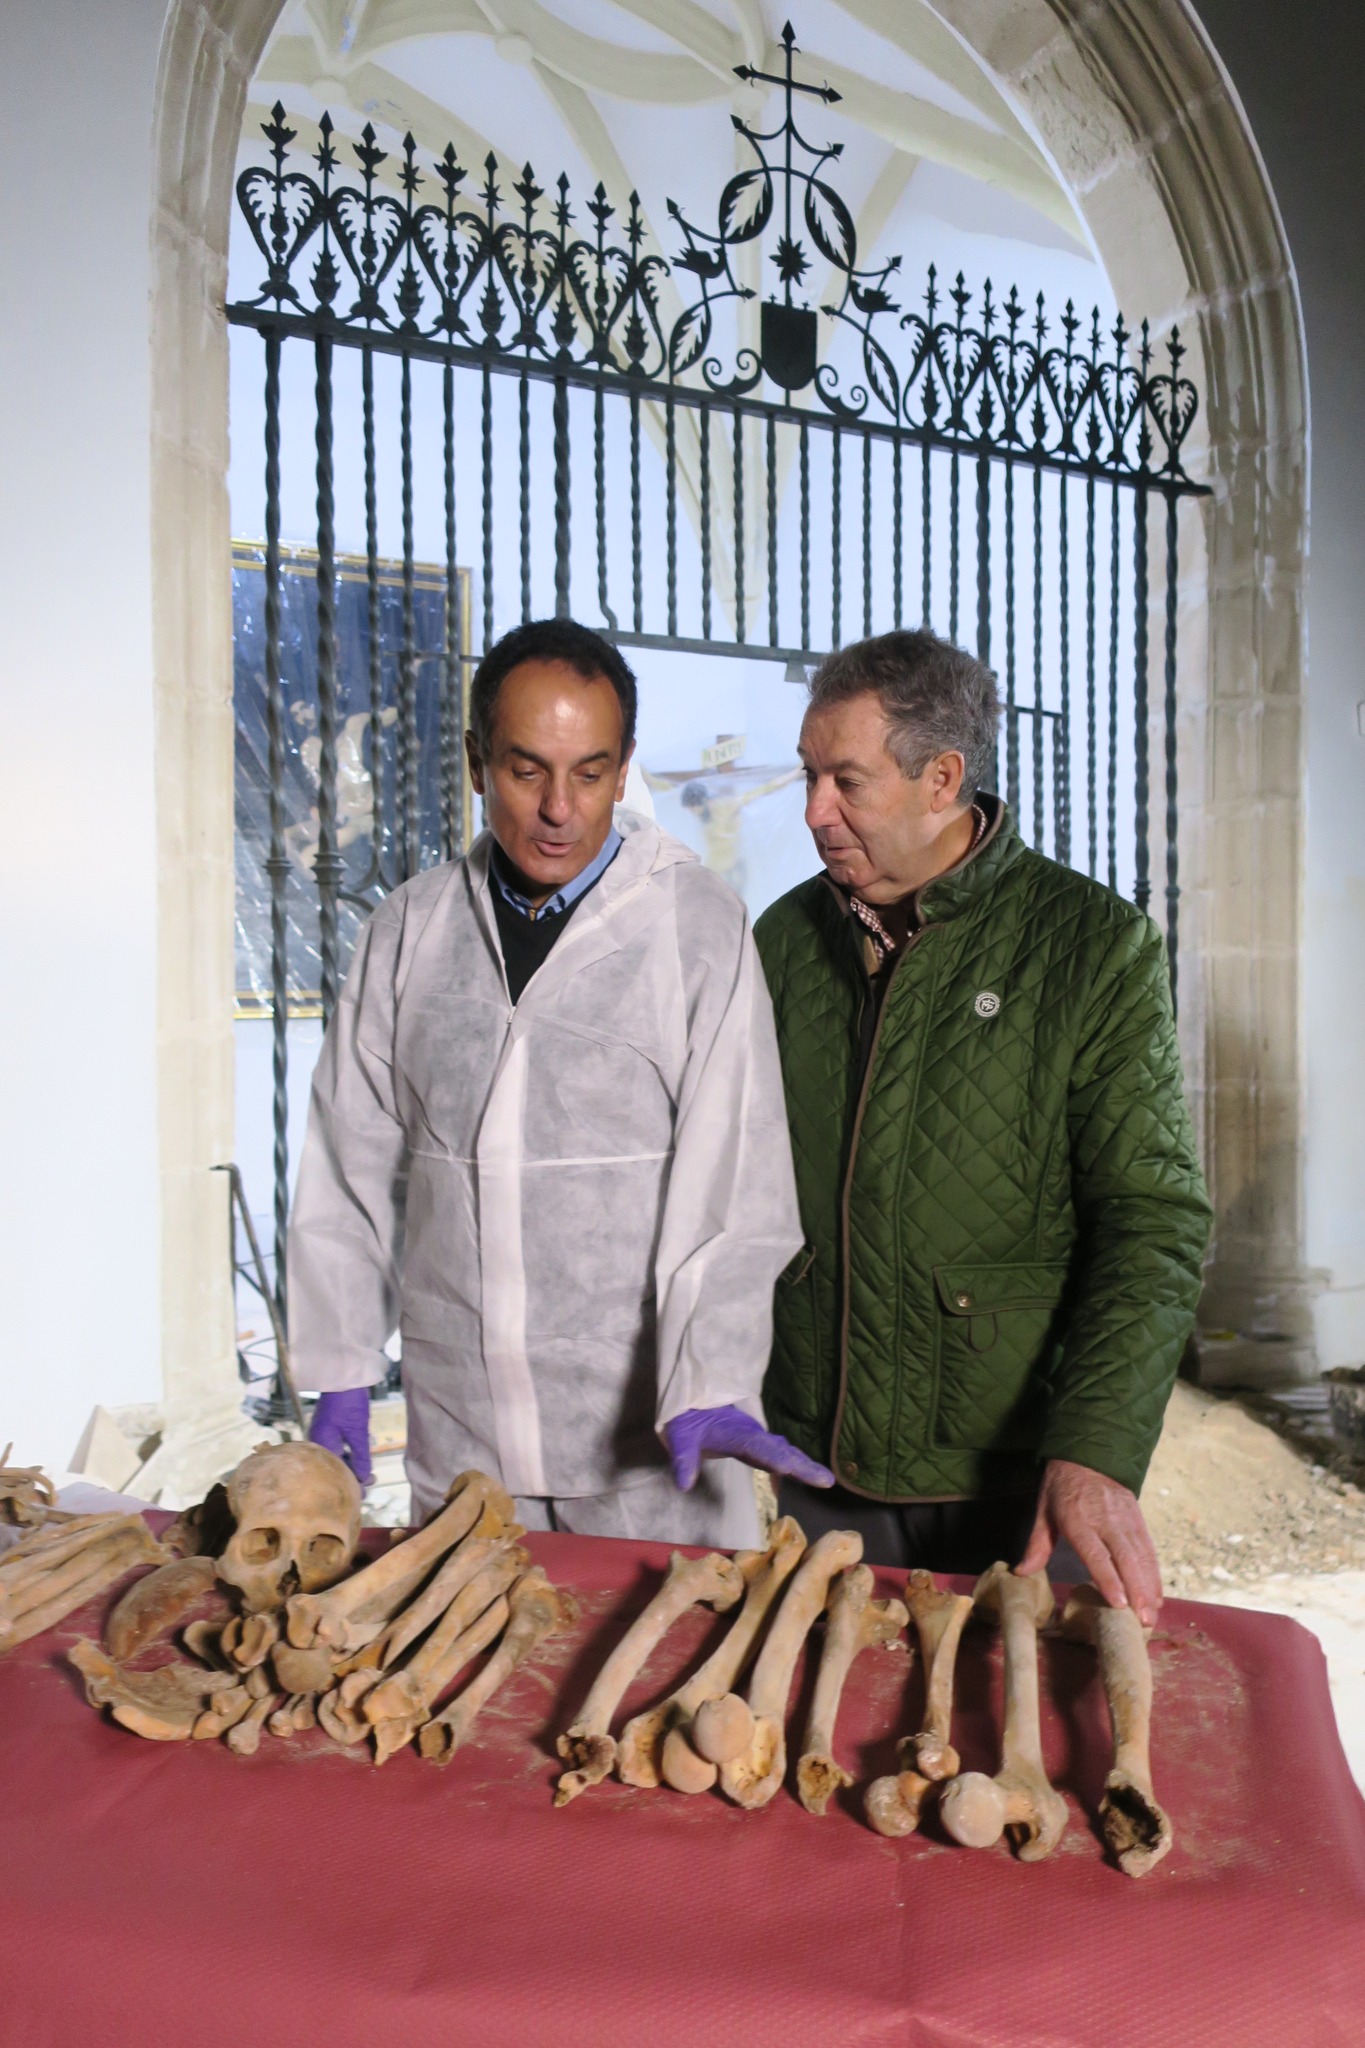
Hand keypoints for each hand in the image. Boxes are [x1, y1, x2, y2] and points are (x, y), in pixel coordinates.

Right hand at [307, 1388, 373, 1488]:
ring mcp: (322, 1435)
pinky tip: (362, 1454)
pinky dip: (350, 1452)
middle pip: (335, 1466)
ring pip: (337, 1457)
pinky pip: (338, 1447)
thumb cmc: (349, 1404)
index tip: (365, 1490)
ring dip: (354, 1463)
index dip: (351, 1483)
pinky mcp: (329, 1428)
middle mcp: (318, 1443)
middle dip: (353, 1475)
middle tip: (372, 1480)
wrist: (344, 1376)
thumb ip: (361, 1457)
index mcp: (321, 1446)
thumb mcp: (358, 1432)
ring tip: (370, 1471)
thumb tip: (364, 1479)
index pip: (334, 1473)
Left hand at [664, 1405, 835, 1493]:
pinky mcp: (753, 1442)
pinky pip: (777, 1452)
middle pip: (781, 1449)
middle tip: (826, 1480)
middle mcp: (751, 1434)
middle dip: (803, 1464)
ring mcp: (754, 1437)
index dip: (775, 1457)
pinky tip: (800, 1476)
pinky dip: (793, 1463)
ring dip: (803, 1464)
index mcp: (736, 1432)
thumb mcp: (679, 1436)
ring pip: (783, 1450)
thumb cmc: (686, 1419)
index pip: (758, 1446)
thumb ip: (683, 1459)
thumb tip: (684, 1485)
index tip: (791, 1467)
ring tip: (824, 1479)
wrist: (690, 1400)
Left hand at [1016, 1458, 1160, 1625]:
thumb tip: (1021, 1572)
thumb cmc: (1061, 1486)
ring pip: (1141, 1555)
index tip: (1119, 1603)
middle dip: (1136, 1590)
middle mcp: (1105, 1521)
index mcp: (1078, 1520)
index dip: (1108, 1579)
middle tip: (1143, 1620)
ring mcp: (1125, 1519)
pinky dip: (1154, 1572)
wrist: (1088, 1453)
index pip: (1096, 1554)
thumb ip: (1037, 1545)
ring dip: (1149, 1585)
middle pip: (1125, 1558)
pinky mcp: (1137, 1518)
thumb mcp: (1043, 1511)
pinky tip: (1157, 1594)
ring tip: (1152, 1614)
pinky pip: (1148, 1548)